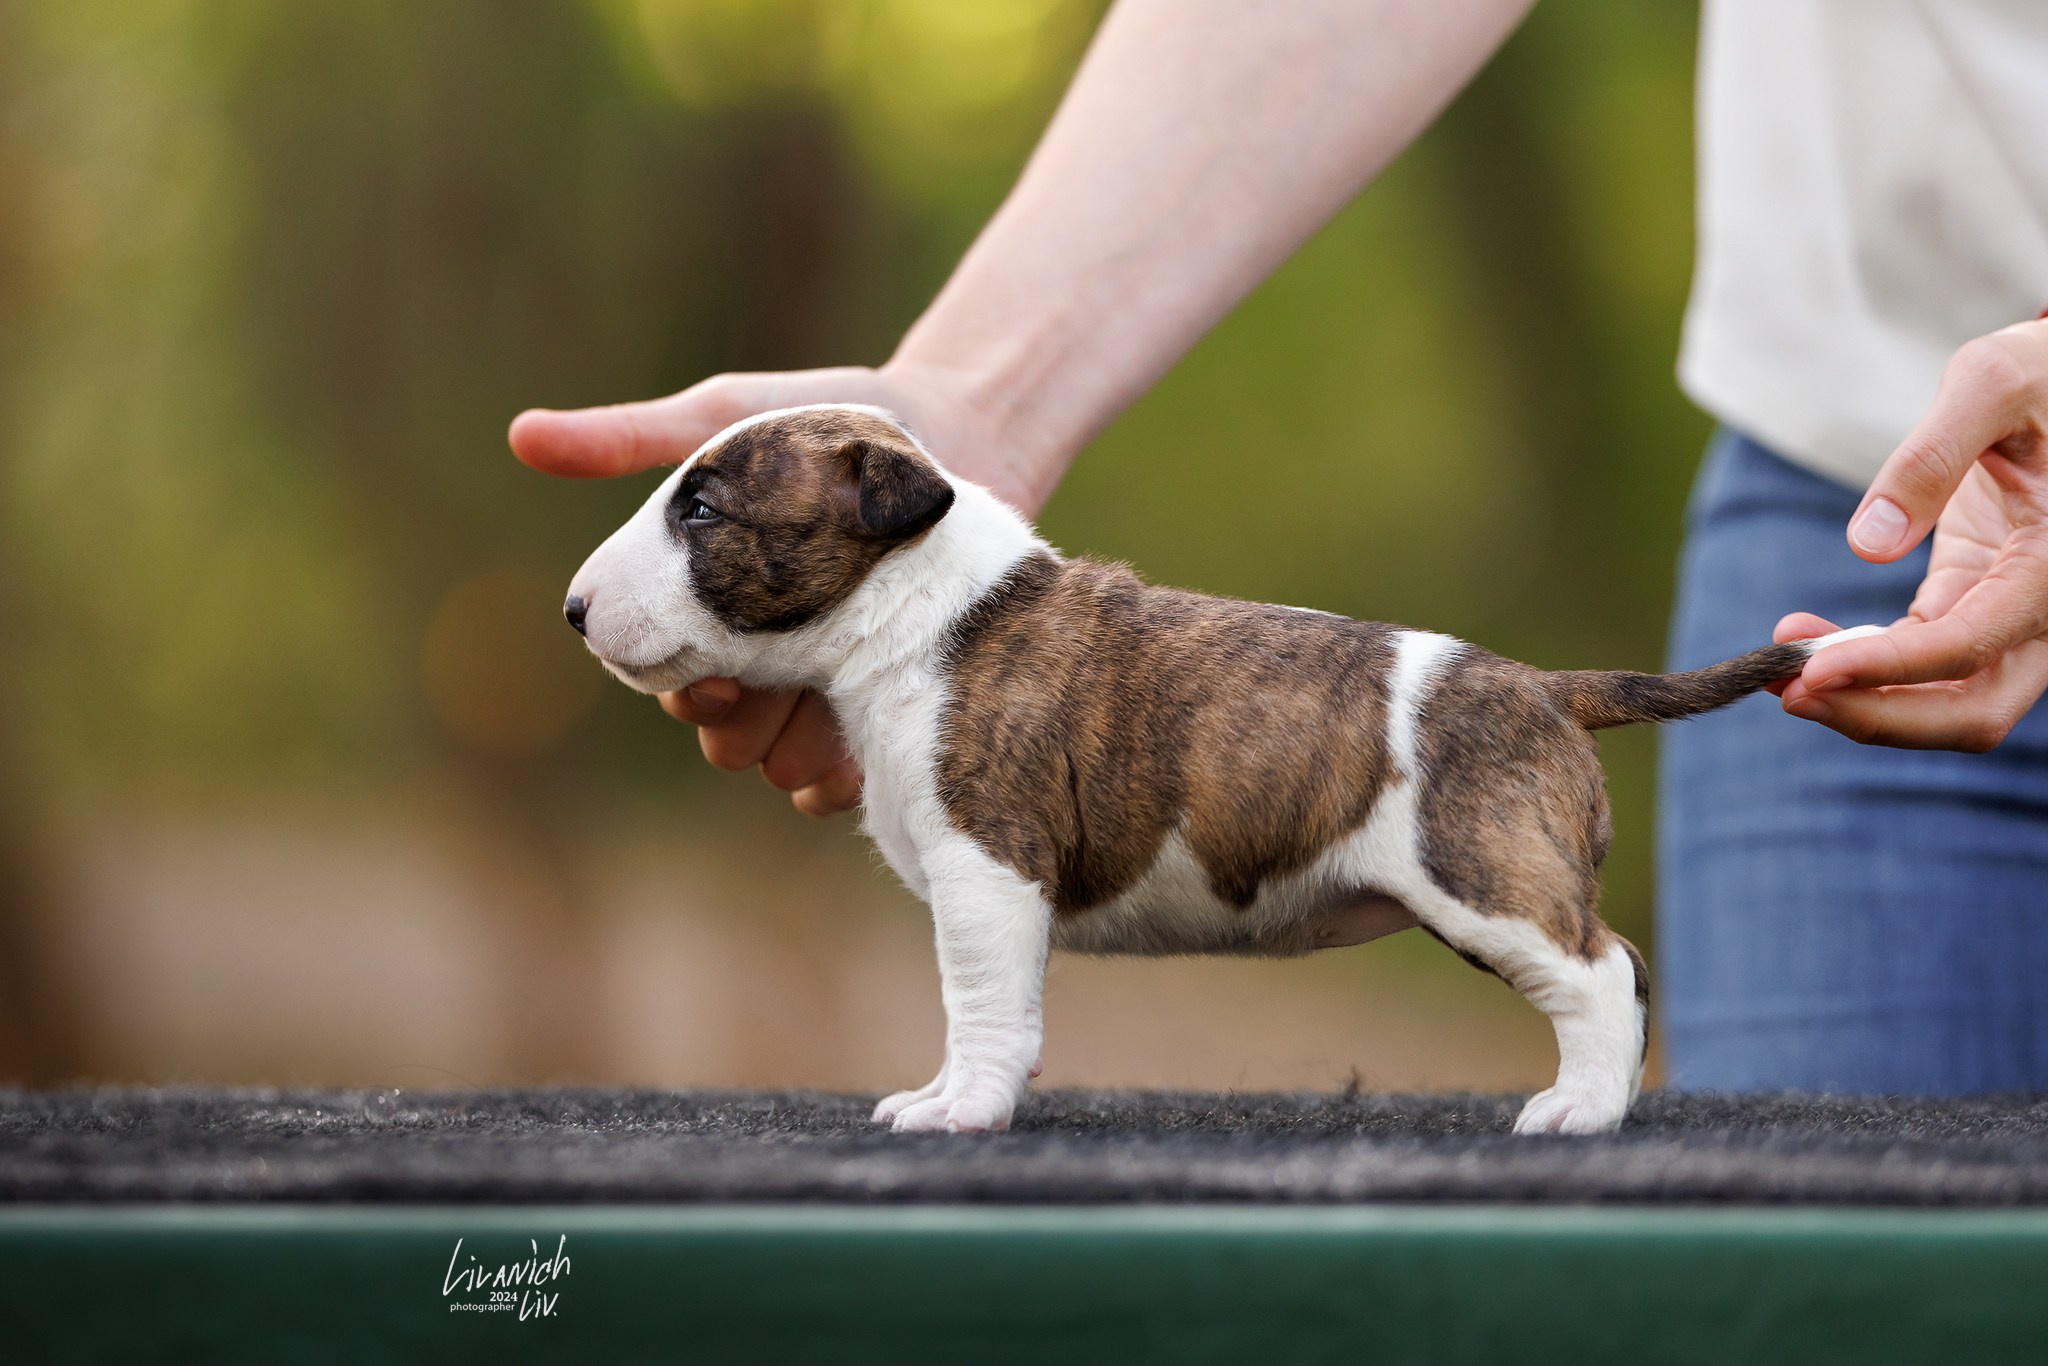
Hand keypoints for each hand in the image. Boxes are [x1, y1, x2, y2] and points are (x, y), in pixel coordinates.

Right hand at [511, 362, 1051, 815]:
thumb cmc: (823, 428)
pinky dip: (836, 775)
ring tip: (822, 692)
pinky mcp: (893, 707)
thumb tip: (519, 436)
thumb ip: (629, 439)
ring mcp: (831, 689)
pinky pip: (844, 781)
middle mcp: (768, 661)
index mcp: (716, 612)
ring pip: (780, 765)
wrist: (953, 431)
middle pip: (722, 737)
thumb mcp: (724, 421)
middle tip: (759, 678)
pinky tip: (853, 733)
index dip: (677, 682)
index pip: (670, 680)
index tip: (706, 660)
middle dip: (732, 720)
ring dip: (789, 746)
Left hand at [1779, 318, 2047, 750]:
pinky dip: (1865, 665)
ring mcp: (2013, 616)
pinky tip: (1803, 639)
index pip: (1973, 645)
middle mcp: (2046, 609)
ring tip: (1781, 670)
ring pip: (1949, 701)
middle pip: (1972, 710)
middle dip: (1877, 714)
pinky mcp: (1975, 605)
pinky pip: (1923, 662)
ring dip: (1863, 699)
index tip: (1812, 672)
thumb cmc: (2042, 373)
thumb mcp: (1991, 383)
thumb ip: (1932, 457)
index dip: (1891, 669)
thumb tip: (1869, 544)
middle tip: (1789, 693)